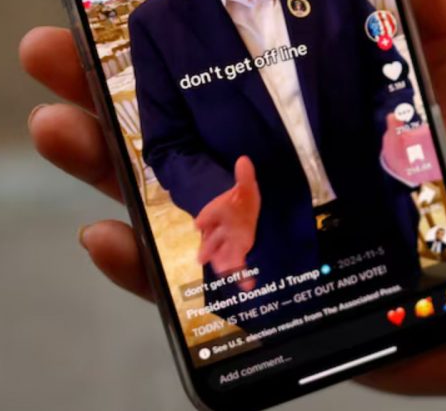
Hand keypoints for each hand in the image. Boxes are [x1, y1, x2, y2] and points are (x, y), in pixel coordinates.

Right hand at [20, 0, 445, 406]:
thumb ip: (437, 19)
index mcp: (310, 110)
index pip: (220, 63)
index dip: (160, 31)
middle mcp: (274, 166)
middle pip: (170, 124)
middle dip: (100, 88)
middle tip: (48, 51)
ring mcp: (266, 232)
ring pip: (163, 197)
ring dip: (101, 165)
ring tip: (59, 128)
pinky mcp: (272, 298)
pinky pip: (191, 286)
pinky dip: (145, 267)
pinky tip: (108, 235)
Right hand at [194, 156, 260, 290]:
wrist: (240, 212)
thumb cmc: (240, 200)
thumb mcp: (245, 187)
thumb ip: (244, 177)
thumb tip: (244, 160)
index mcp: (217, 212)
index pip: (207, 215)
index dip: (204, 218)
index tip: (198, 223)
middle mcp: (218, 230)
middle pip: (210, 240)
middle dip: (207, 248)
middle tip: (202, 258)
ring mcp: (226, 243)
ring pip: (220, 254)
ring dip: (221, 263)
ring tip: (225, 273)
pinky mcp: (236, 251)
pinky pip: (237, 264)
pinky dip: (240, 275)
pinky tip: (247, 285)